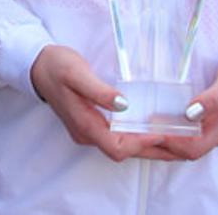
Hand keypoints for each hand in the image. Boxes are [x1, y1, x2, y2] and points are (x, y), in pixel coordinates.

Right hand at [29, 45, 171, 162]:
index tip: (164, 133)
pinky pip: (117, 138)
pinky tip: (152, 129)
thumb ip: (98, 90)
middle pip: (123, 152)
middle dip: (152, 150)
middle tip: (181, 144)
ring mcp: (88, 131)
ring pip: (121, 147)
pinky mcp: (91, 125)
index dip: (142, 143)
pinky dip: (137, 137)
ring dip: (147, 146)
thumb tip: (123, 104)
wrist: (36, 65)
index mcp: (83, 124)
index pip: (117, 147)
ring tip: (174, 140)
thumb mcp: (77, 72)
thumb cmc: (57, 66)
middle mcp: (86, 133)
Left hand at [151, 46, 217, 160]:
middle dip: (165, 143)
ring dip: (171, 138)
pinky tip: (164, 119)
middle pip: (191, 149)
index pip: (195, 147)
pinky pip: (198, 134)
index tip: (147, 131)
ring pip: (194, 143)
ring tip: (145, 126)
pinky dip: (180, 130)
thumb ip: (213, 98)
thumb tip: (190, 114)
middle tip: (138, 130)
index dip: (170, 143)